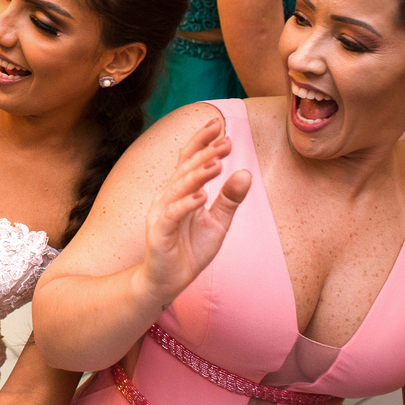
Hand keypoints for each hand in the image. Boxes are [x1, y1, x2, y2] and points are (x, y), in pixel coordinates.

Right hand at [140, 118, 251, 306]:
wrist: (167, 281)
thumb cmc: (190, 249)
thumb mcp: (218, 223)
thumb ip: (230, 199)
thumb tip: (245, 173)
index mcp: (180, 191)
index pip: (189, 159)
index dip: (201, 141)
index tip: (218, 124)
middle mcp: (167, 196)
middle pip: (185, 169)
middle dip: (205, 153)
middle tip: (226, 141)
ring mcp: (161, 213)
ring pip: (179, 188)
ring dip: (197, 175)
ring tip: (217, 164)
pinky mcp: (159, 232)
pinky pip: (172, 215)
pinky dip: (186, 205)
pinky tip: (201, 196)